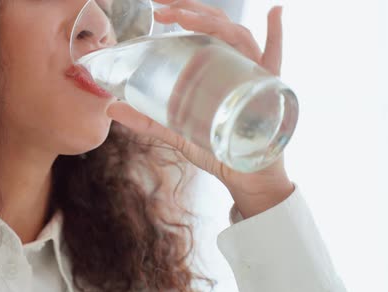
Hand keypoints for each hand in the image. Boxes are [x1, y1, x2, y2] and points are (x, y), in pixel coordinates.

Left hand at [106, 1, 293, 216]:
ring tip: (184, 16)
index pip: (201, 29)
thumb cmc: (215, 150)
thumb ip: (146, 121)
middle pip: (218, 25)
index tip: (157, 8)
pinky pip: (276, 58)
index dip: (182, 13)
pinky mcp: (269, 91)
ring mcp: (254, 74)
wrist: (244, 178)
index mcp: (215, 68)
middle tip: (162, 5)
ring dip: (212, 22)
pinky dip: (277, 34)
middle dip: (190, 9)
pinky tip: (275, 11)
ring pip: (237, 36)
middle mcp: (236, 65)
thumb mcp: (176, 132)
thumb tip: (110, 108)